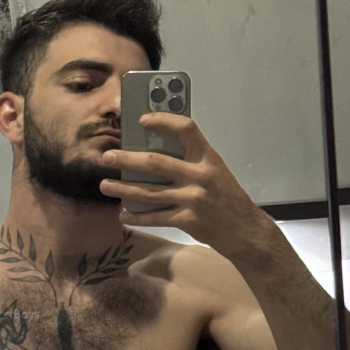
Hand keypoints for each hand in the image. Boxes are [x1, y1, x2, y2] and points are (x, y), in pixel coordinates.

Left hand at [99, 112, 268, 259]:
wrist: (244, 230)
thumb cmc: (226, 196)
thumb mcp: (215, 170)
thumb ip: (191, 160)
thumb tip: (154, 149)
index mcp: (208, 157)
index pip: (186, 129)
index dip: (163, 121)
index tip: (142, 120)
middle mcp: (200, 175)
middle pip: (155, 162)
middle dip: (126, 159)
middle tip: (107, 157)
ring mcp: (193, 199)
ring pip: (148, 192)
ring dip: (122, 189)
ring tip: (104, 186)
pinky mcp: (187, 220)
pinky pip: (154, 217)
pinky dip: (136, 216)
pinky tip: (123, 214)